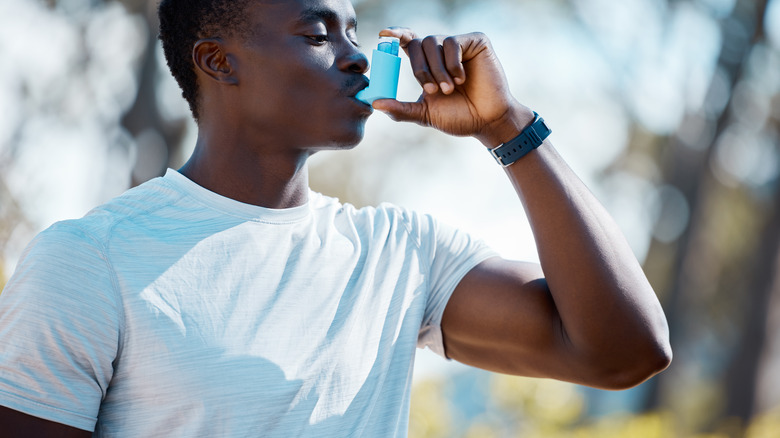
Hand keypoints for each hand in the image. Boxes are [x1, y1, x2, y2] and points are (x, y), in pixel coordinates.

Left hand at [372, 28, 533, 146]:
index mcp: (428, 64)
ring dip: (438, 70)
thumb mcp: (425, 114)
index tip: (383, 35)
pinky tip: (463, 79)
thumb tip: (375, 103)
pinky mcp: (476, 41)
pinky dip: (453, 63)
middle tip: (433, 91)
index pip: (408, 41)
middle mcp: (442, 51)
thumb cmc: (459, 117)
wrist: (487, 121)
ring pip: (433, 43)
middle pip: (418, 43)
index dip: (395, 34)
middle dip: (420, 69)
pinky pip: (453, 43)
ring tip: (450, 89)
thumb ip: (400, 109)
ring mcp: (459, 44)